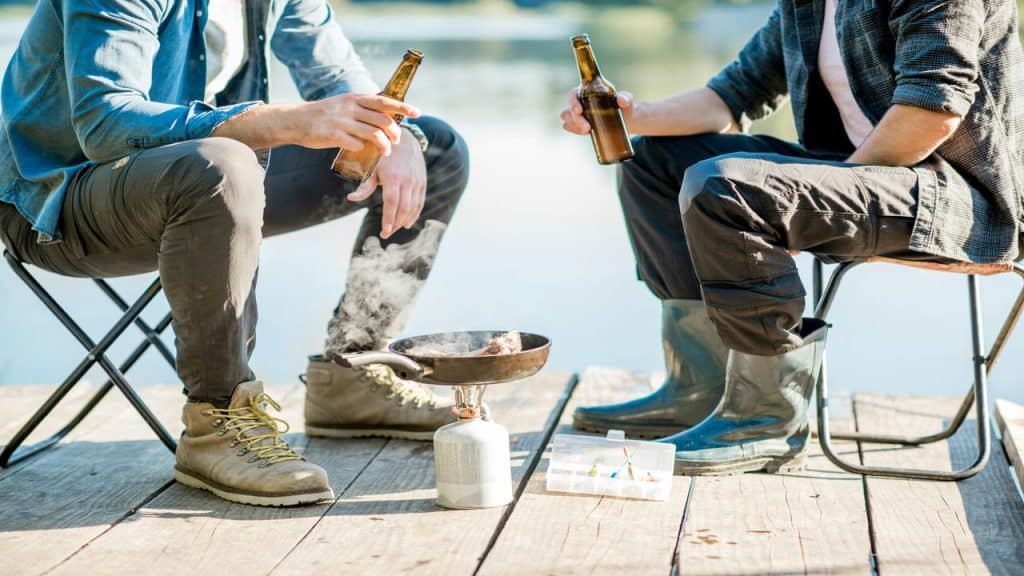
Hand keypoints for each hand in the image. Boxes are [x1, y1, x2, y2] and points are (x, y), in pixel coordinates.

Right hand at [294, 93, 420, 155]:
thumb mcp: (345, 104)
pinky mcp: (333, 135)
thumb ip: (363, 107)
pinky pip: (357, 144)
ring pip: (374, 134)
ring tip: (386, 151)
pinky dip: (363, 149)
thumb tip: (386, 112)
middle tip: (397, 141)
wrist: (297, 120)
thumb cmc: (325, 114)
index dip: (403, 107)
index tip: (417, 113)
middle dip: (395, 133)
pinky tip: (363, 151)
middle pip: (383, 120)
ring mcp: (342, 121)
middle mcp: (350, 107)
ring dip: (384, 145)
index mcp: (355, 98)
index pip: (384, 101)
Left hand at [346, 128, 426, 238]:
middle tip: (386, 234)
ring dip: (404, 221)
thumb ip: (364, 185)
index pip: (391, 204)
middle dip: (395, 224)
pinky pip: (420, 202)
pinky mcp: (422, 182)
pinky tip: (408, 222)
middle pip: (403, 209)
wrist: (404, 139)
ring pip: (413, 208)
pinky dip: (415, 214)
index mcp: (392, 177)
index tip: (384, 232)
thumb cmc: (383, 154)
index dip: (388, 220)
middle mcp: (407, 180)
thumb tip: (351, 199)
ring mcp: (417, 182)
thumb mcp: (372, 167)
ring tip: (395, 229)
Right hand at [559, 88, 635, 134]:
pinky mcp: (582, 126)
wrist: (628, 119)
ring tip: (588, 131)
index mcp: (587, 92)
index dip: (573, 102)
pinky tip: (585, 133)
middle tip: (587, 127)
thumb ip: (625, 98)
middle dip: (576, 119)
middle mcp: (581, 102)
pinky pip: (572, 128)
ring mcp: (581, 115)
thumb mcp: (627, 100)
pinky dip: (575, 131)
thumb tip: (621, 100)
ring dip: (574, 126)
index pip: (573, 94)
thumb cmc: (626, 106)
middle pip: (569, 110)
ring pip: (568, 120)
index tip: (579, 110)